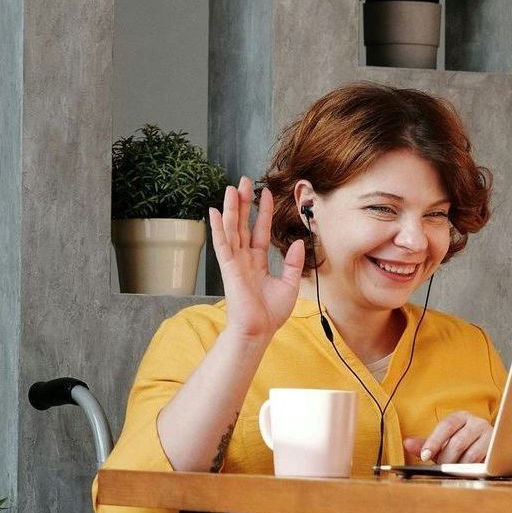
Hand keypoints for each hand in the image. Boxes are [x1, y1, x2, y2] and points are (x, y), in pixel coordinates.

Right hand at [208, 179, 303, 344]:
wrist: (258, 331)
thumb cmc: (270, 314)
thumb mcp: (289, 285)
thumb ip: (292, 263)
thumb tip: (297, 242)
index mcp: (257, 262)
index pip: (259, 231)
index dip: (262, 213)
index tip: (265, 193)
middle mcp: (244, 259)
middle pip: (243, 225)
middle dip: (244, 203)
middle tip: (244, 181)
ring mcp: (235, 262)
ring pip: (232, 229)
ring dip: (231, 208)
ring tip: (231, 188)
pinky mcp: (229, 268)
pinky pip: (222, 244)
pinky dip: (218, 228)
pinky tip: (214, 212)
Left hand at [403, 413, 493, 468]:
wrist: (488, 445)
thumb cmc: (462, 443)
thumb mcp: (442, 442)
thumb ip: (425, 444)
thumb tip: (407, 443)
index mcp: (461, 417)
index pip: (445, 426)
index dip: (433, 442)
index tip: (424, 456)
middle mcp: (477, 422)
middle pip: (457, 443)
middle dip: (446, 460)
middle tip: (442, 468)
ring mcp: (490, 435)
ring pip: (470, 456)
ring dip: (459, 467)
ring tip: (455, 470)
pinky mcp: (498, 450)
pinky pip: (483, 463)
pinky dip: (472, 470)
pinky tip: (467, 471)